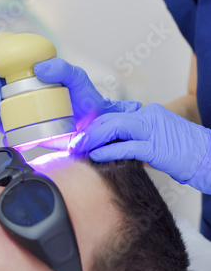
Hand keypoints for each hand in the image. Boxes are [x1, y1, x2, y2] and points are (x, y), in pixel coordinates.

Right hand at [0, 58, 140, 132]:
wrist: (96, 124)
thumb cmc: (87, 98)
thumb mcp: (77, 78)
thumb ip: (62, 68)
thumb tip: (39, 68)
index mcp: (31, 78)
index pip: (3, 75)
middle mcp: (25, 95)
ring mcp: (26, 114)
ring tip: (1, 126)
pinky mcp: (30, 133)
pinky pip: (12, 135)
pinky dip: (8, 138)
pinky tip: (11, 139)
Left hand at [71, 103, 210, 193]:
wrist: (208, 156)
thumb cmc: (181, 153)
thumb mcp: (155, 141)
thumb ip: (134, 141)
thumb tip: (110, 150)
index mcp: (147, 114)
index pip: (113, 114)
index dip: (93, 124)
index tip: (79, 135)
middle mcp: (149, 117)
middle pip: (111, 118)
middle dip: (89, 131)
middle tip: (73, 143)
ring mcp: (154, 131)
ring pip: (116, 127)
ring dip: (94, 138)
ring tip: (80, 148)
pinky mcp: (158, 148)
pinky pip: (129, 147)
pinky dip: (110, 151)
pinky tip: (97, 157)